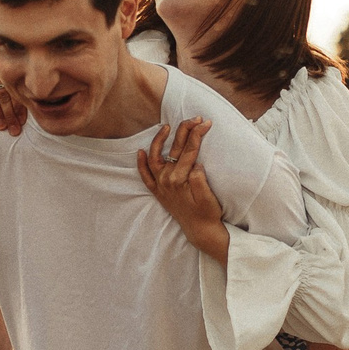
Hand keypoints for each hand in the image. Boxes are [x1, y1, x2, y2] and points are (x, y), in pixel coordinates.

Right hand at [0, 47, 24, 135]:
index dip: (19, 106)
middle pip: (3, 93)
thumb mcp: (13, 66)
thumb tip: (37, 103)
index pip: (14, 88)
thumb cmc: (5, 63)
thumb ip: (21, 80)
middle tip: (14, 129)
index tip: (22, 121)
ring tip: (2, 126)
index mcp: (8, 62)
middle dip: (9, 113)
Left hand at [134, 118, 228, 260]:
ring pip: (155, 157)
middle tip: (195, 119)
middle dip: (185, 130)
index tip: (206, 123)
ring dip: (159, 140)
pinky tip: (141, 152)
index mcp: (180, 179)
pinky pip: (145, 176)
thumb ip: (199, 179)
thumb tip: (196, 164)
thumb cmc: (207, 213)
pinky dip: (141, 164)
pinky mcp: (158, 191)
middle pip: (175, 149)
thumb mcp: (208, 197)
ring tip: (166, 127)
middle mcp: (166, 180)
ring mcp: (161, 185)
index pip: (189, 150)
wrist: (199, 231)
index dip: (198, 134)